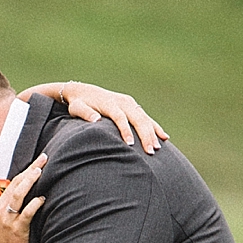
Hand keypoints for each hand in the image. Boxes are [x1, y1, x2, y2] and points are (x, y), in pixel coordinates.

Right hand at [0, 155, 46, 242]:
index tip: (40, 160)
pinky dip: (34, 204)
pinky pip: (25, 213)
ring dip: (29, 182)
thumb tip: (36, 188)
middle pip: (17, 184)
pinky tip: (42, 198)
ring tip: (40, 172)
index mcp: (1, 204)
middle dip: (31, 170)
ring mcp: (8, 219)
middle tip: (44, 158)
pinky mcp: (17, 229)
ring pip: (18, 195)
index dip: (28, 169)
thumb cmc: (17, 239)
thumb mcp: (13, 219)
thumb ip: (20, 204)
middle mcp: (2, 209)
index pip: (15, 181)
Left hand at [19, 82, 166, 153]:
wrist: (83, 91)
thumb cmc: (78, 103)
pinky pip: (146, 117)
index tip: (131, 145)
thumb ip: (86, 114)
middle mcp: (122, 102)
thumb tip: (95, 120)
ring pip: (144, 118)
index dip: (126, 131)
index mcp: (110, 103)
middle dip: (145, 135)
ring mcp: (129, 103)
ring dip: (152, 133)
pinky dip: (155, 127)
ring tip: (158, 148)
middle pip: (137, 118)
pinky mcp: (133, 106)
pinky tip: (164, 137)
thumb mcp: (77, 108)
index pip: (120, 118)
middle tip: (150, 151)